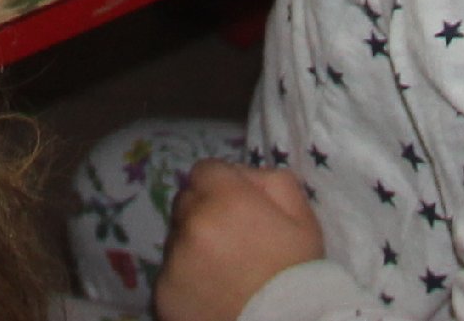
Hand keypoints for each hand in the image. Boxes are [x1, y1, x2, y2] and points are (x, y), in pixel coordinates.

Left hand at [153, 162, 323, 320]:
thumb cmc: (297, 275)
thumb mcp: (301, 218)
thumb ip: (269, 180)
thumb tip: (241, 175)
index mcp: (224, 198)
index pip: (205, 170)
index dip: (222, 186)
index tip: (237, 209)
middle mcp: (191, 223)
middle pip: (186, 202)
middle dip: (204, 213)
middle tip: (231, 242)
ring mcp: (173, 259)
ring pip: (177, 238)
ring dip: (193, 246)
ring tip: (223, 272)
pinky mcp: (162, 292)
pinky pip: (170, 273)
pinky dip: (185, 279)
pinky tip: (210, 292)